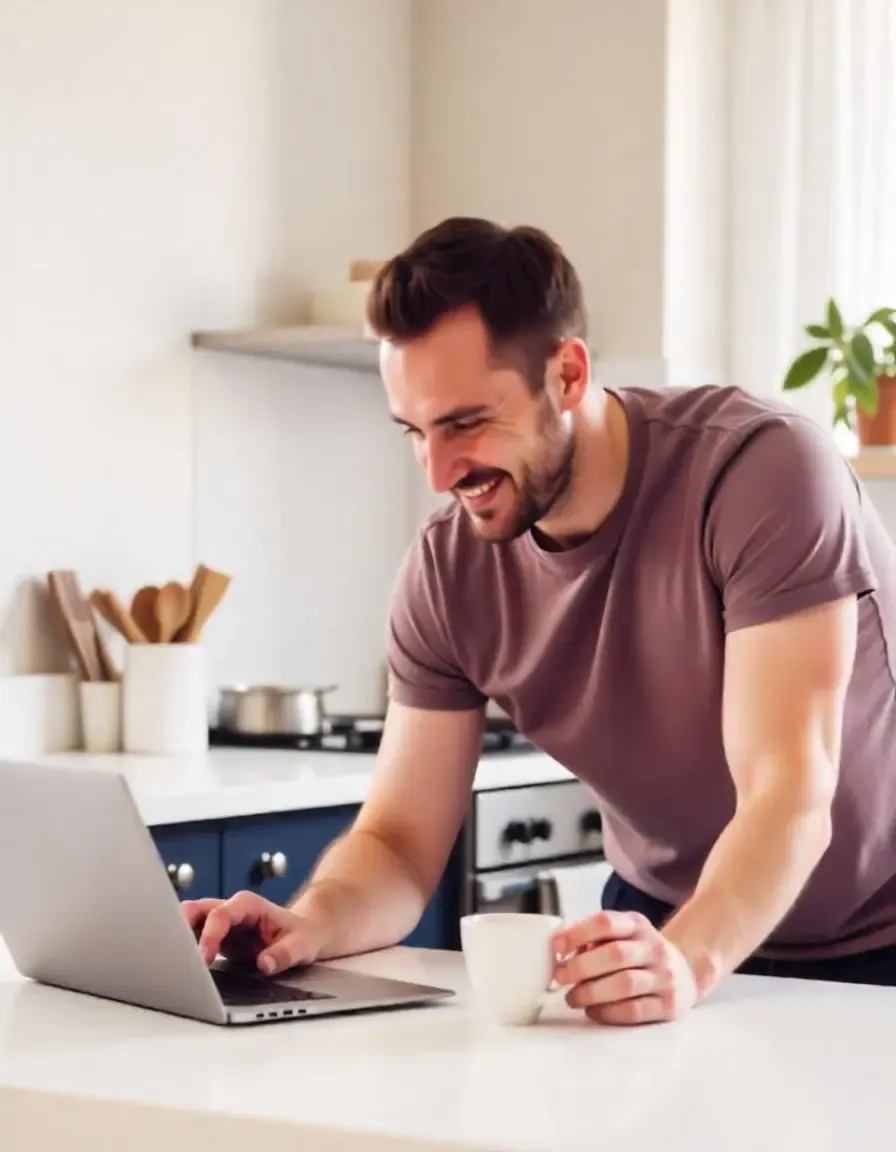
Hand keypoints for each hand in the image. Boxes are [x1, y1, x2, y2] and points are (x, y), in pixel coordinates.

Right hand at [182, 891, 326, 975]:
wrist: (304, 933)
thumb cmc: (303, 935)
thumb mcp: (302, 945)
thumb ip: (284, 954)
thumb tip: (264, 964)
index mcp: (248, 905)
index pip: (220, 915)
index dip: (209, 935)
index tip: (203, 958)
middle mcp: (230, 909)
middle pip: (194, 910)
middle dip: (180, 930)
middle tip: (175, 958)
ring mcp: (219, 922)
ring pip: (187, 921)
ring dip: (177, 939)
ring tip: (171, 964)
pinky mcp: (214, 936)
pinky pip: (190, 937)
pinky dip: (181, 948)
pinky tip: (178, 967)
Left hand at [552, 911, 697, 1025]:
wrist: (686, 972)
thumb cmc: (639, 953)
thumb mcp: (624, 934)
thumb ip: (595, 939)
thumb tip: (560, 951)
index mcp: (637, 924)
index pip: (606, 922)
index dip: (577, 933)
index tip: (555, 947)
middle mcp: (654, 948)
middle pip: (615, 954)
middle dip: (581, 967)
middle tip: (559, 977)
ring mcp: (665, 977)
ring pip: (624, 984)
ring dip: (591, 993)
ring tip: (572, 998)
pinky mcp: (669, 1005)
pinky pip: (634, 1011)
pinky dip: (608, 1012)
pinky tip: (593, 1011)